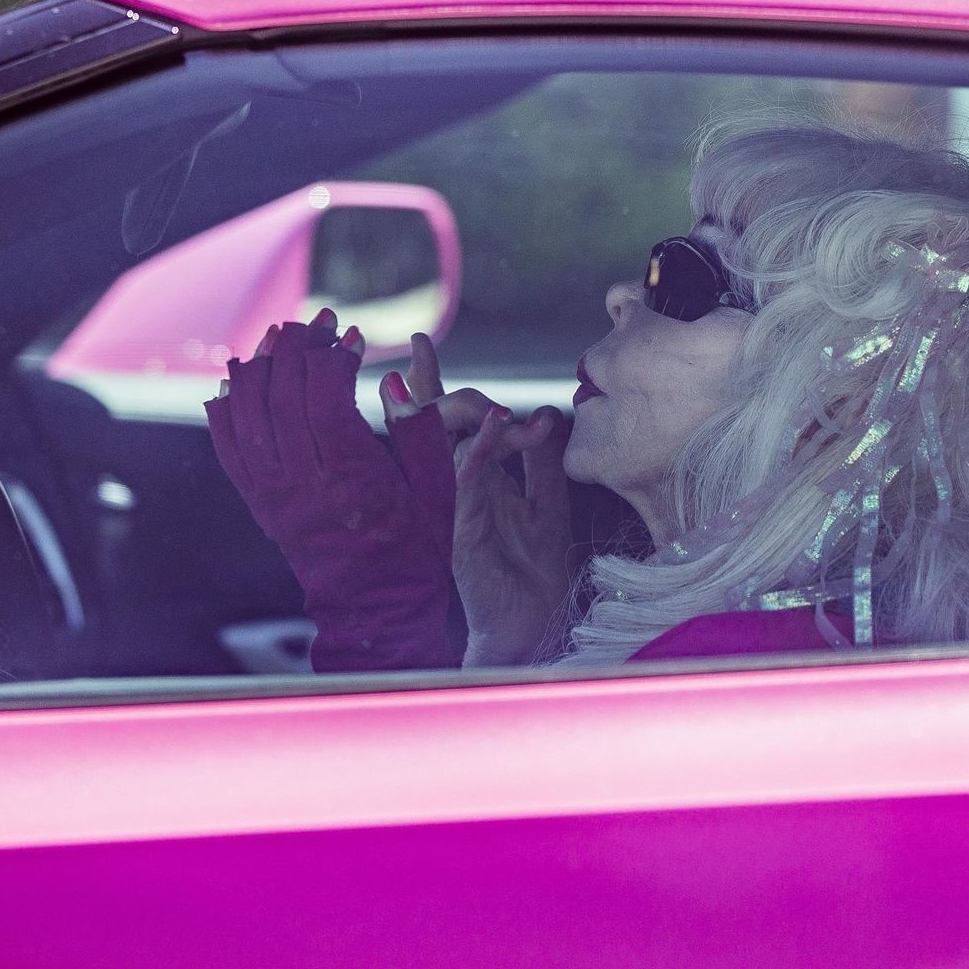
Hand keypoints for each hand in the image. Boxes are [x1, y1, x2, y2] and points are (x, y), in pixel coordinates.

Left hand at [204, 310, 456, 670]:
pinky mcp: (259, 504)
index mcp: (354, 479)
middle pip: (282, 396)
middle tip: (316, 324)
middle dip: (297, 348)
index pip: (325, 398)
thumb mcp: (440, 488)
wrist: (378, 608)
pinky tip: (236, 379)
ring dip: (258, 367)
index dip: (335, 358)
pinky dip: (225, 408)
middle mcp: (305, 485)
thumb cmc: (418, 546)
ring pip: (247, 415)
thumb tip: (390, 380)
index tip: (354, 337)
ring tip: (278, 338)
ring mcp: (274, 496)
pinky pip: (227, 448)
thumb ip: (419, 430)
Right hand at [390, 333, 577, 666]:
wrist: (534, 624)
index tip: (420, 344)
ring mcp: (455, 509)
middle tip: (441, 362)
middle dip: (437, 390)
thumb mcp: (548, 503)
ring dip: (449, 412)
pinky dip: (478, 451)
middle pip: (435, 428)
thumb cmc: (536, 572)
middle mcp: (457, 490)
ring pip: (440, 448)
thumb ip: (543, 460)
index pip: (447, 422)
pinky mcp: (463, 531)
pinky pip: (465, 483)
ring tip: (452, 381)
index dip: (432, 383)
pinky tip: (495, 424)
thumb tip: (546, 412)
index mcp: (474, 480)